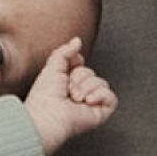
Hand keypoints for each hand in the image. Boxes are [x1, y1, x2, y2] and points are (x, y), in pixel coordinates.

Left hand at [23, 38, 117, 155]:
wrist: (47, 115)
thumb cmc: (45, 96)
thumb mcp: (52, 66)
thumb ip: (65, 51)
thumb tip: (77, 40)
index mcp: (69, 82)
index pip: (81, 64)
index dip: (74, 66)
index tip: (64, 74)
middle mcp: (81, 92)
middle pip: (90, 72)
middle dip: (78, 78)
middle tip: (67, 90)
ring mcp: (91, 102)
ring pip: (101, 82)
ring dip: (85, 87)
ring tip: (75, 98)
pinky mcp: (101, 112)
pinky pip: (111, 95)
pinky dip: (99, 95)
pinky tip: (87, 101)